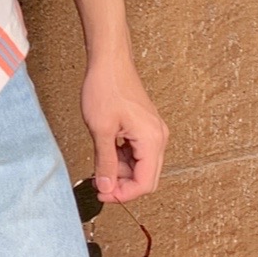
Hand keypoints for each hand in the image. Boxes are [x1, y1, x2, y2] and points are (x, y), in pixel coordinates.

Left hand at [81, 49, 166, 203]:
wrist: (109, 61)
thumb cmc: (106, 87)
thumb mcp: (101, 130)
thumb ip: (105, 163)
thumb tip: (106, 188)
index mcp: (152, 140)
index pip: (145, 183)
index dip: (123, 194)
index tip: (103, 195)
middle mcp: (158, 137)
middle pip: (146, 177)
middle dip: (122, 184)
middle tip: (99, 183)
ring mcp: (153, 132)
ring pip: (140, 166)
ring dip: (120, 170)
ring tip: (99, 160)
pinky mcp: (144, 127)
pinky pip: (136, 153)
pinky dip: (121, 157)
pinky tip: (106, 149)